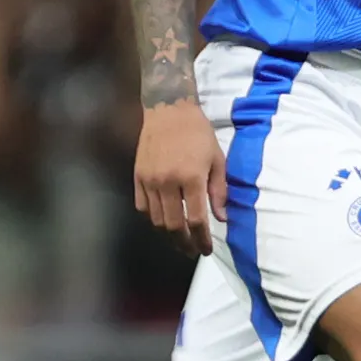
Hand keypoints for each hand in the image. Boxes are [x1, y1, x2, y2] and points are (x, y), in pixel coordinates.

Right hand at [134, 98, 227, 252]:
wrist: (169, 109)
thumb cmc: (198, 133)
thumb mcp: (217, 159)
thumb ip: (219, 191)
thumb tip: (222, 218)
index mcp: (191, 178)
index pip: (196, 220)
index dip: (202, 239)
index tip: (206, 250)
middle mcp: (168, 182)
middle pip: (174, 226)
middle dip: (184, 243)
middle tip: (192, 251)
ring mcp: (149, 180)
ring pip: (156, 220)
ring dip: (168, 235)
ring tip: (179, 240)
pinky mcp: (137, 176)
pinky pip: (142, 207)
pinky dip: (152, 218)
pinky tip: (163, 222)